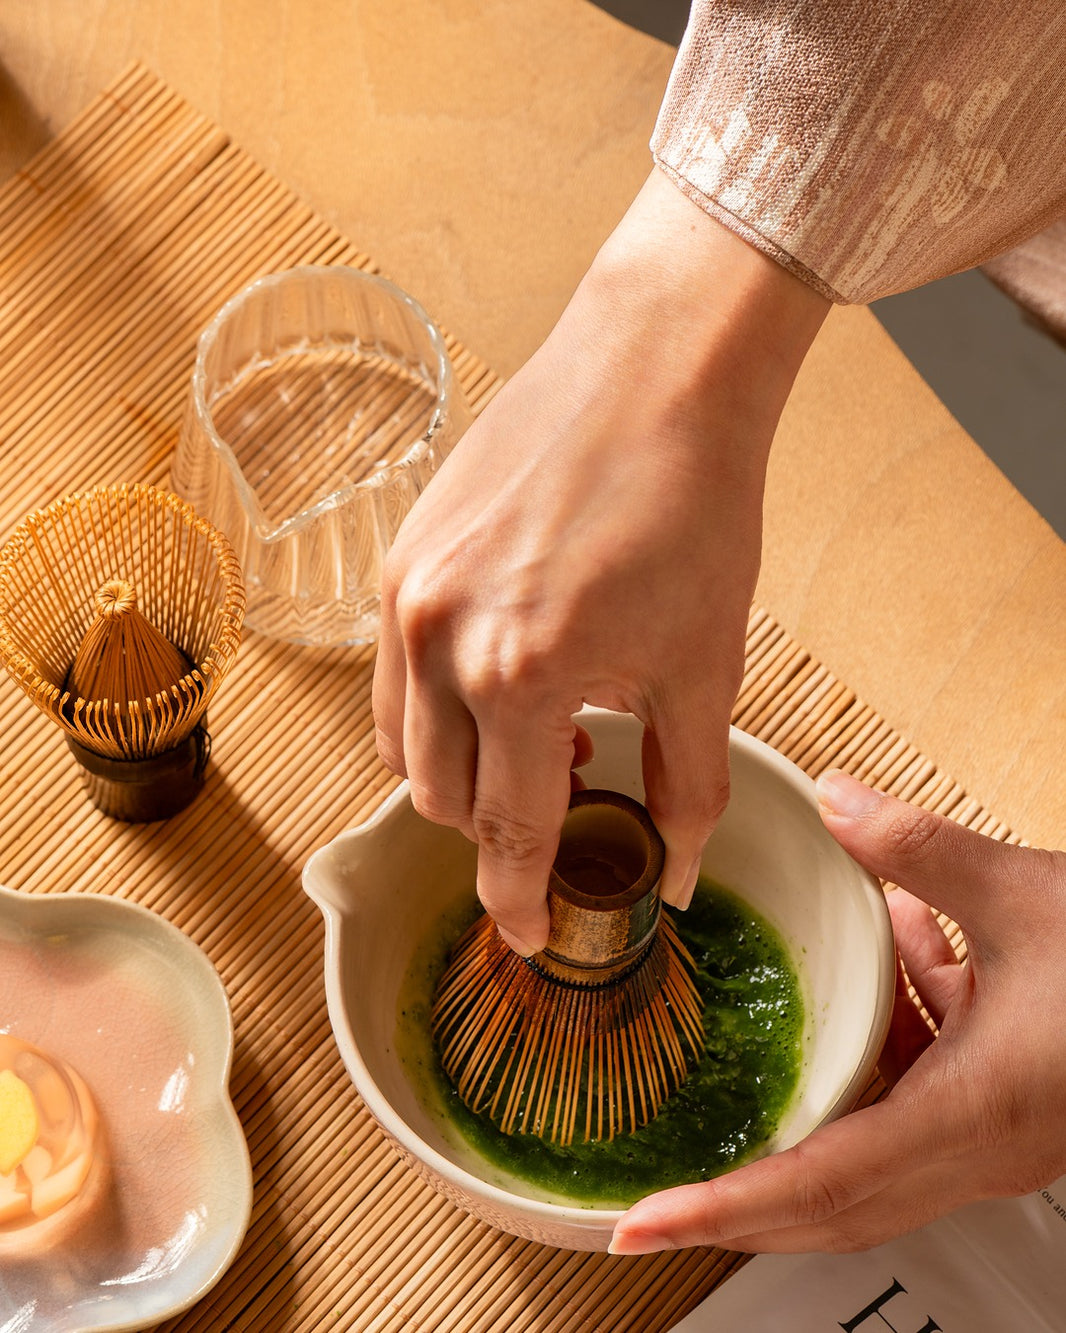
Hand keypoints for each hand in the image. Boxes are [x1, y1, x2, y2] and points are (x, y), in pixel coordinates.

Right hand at [372, 168, 827, 953]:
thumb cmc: (692, 509)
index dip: (517, 898)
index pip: (502, 831)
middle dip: (495, 829)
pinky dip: (435, 709)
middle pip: (440, 799)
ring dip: (460, 772)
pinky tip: (498, 681)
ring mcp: (407, 594)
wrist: (652, 374)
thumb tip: (673, 876)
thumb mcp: (704, 664)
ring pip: (402, 743)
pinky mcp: (399, 557)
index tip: (528, 936)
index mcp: (520, 677)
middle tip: (562, 808)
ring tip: (536, 740)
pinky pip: (390, 676)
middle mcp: (440, 640)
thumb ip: (686, 786)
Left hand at [610, 771, 1065, 1253]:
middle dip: (737, 1203)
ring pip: (868, 1151)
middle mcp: (978, 1149)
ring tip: (744, 1072)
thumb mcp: (1026, 893)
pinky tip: (895, 966)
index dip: (723, 1211)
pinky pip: (916, 1094)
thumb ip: (918, 849)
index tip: (642, 1227)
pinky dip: (881, 1046)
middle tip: (650, 1204)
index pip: (818, 1184)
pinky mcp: (1007, 1106)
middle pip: (830, 1200)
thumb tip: (838, 799)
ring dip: (805, 1114)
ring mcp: (994, 1136)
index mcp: (973, 1116)